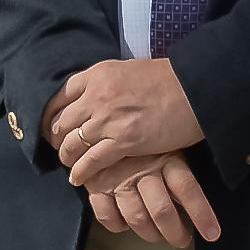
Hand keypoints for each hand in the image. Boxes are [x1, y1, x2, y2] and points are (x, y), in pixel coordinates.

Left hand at [50, 58, 203, 183]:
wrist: (197, 88)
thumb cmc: (170, 80)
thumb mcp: (130, 70)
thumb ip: (108, 83)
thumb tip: (95, 96)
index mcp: (98, 74)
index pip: (60, 97)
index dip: (53, 116)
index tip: (55, 127)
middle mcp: (97, 95)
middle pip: (62, 123)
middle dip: (58, 139)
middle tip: (62, 149)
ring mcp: (108, 119)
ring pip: (71, 144)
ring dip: (68, 158)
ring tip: (71, 165)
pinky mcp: (123, 141)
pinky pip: (91, 161)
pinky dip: (82, 172)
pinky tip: (79, 178)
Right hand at [85, 151, 221, 247]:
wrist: (103, 124)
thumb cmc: (145, 140)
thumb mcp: (169, 146)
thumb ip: (179, 171)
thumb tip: (196, 202)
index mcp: (166, 157)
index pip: (187, 189)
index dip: (201, 214)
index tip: (212, 234)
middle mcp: (143, 169)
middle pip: (161, 210)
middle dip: (174, 233)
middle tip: (181, 240)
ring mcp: (118, 178)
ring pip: (136, 217)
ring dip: (149, 233)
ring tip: (156, 235)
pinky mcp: (96, 184)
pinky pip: (107, 216)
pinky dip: (117, 226)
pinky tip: (125, 224)